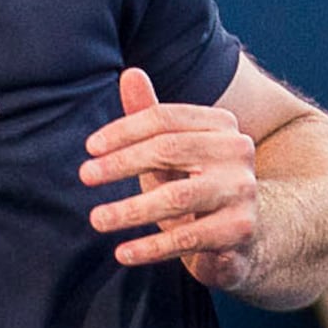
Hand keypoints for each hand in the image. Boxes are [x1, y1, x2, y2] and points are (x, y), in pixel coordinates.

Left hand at [82, 66, 263, 289]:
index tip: (90, 149)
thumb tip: (130, 73)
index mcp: (221, 124)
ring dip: (131, 210)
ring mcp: (242, 190)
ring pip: (178, 196)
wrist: (243, 234)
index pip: (165, 118)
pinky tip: (122, 253)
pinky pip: (188, 238)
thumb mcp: (170, 151)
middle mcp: (237, 150)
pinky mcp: (240, 229)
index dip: (124, 131)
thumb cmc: (196, 184)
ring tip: (97, 219)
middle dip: (121, 163)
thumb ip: (150, 115)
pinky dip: (151, 247)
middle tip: (85, 176)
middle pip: (169, 149)